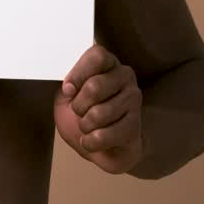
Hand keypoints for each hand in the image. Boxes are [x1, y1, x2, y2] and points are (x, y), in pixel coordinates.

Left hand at [54, 44, 144, 173]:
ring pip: (98, 114)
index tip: (68, 90)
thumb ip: (67, 85)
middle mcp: (125, 76)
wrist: (102, 147)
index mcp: (108, 63)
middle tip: (78, 112)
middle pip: (94, 86)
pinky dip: (90, 142)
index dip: (78, 74)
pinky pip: (104, 135)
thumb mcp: (67, 95)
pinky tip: (92, 140)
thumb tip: (69, 87)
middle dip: (78, 106)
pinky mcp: (135, 125)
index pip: (97, 56)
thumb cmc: (84, 115)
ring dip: (84, 126)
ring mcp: (133, 99)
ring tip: (87, 126)